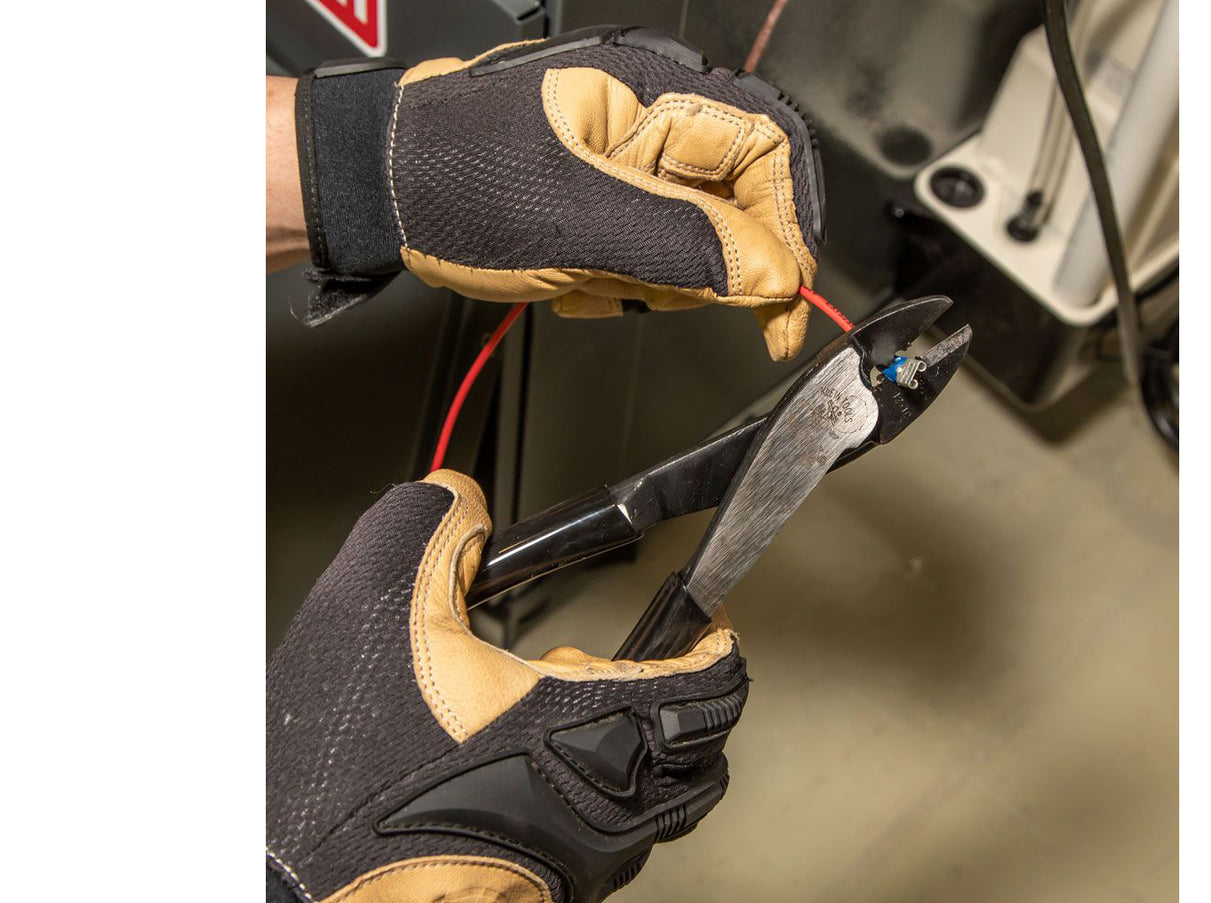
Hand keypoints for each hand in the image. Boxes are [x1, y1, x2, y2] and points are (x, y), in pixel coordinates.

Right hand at [266, 471, 748, 902]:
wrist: (292, 894)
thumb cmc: (335, 785)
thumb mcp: (373, 611)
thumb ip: (429, 531)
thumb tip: (459, 498)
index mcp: (588, 731)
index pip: (711, 686)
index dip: (717, 643)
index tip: (712, 622)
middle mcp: (599, 814)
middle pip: (696, 753)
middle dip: (673, 698)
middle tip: (645, 663)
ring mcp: (572, 867)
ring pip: (646, 808)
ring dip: (626, 751)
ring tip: (568, 716)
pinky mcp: (532, 897)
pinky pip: (596, 845)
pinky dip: (582, 798)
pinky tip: (518, 775)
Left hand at [293, 25, 823, 359]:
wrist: (381, 190)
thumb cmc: (457, 180)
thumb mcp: (580, 222)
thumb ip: (688, 246)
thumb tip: (773, 273)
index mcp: (657, 91)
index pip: (771, 150)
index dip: (790, 227)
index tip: (786, 297)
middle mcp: (654, 112)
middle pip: (741, 197)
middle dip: (712, 263)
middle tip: (666, 297)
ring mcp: (631, 151)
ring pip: (701, 231)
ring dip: (662, 277)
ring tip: (596, 281)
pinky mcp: (610, 187)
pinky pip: (657, 243)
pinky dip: (629, 277)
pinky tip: (580, 281)